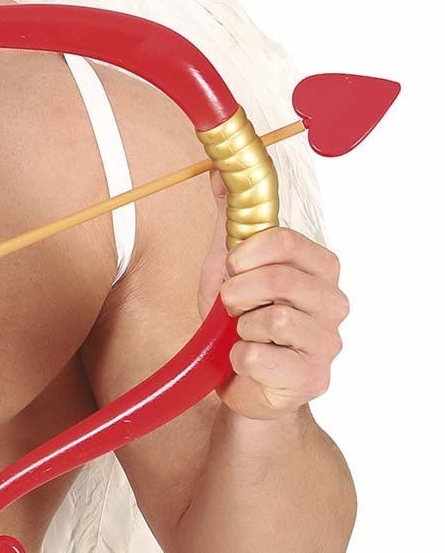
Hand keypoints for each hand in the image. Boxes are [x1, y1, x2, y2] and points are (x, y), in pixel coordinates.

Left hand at [196, 172, 348, 420]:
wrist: (237, 377)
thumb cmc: (237, 318)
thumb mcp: (228, 264)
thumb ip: (231, 220)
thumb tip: (219, 173)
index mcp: (319, 269)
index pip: (288, 241)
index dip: (248, 251)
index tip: (232, 265)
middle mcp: (333, 303)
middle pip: (281, 279)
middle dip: (239, 292)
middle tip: (232, 304)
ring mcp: (328, 344)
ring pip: (274, 320)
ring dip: (240, 327)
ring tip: (242, 334)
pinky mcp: (313, 379)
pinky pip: (261, 359)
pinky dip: (239, 358)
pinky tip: (246, 360)